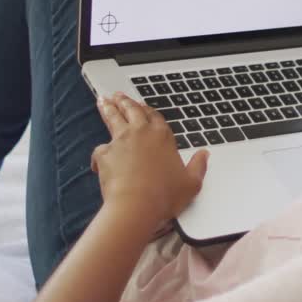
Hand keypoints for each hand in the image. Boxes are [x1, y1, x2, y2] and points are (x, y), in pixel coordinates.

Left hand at [92, 93, 208, 221]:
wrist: (137, 206)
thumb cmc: (165, 196)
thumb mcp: (191, 182)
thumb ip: (198, 166)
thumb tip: (204, 154)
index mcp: (163, 136)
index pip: (155, 116)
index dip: (149, 110)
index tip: (144, 105)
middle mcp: (141, 133)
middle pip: (132, 110)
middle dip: (125, 101)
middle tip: (118, 95)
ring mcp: (121, 141)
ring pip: (113, 118)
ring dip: (108, 109)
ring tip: (102, 101)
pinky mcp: (105, 153)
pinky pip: (99, 150)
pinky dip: (98, 155)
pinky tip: (97, 161)